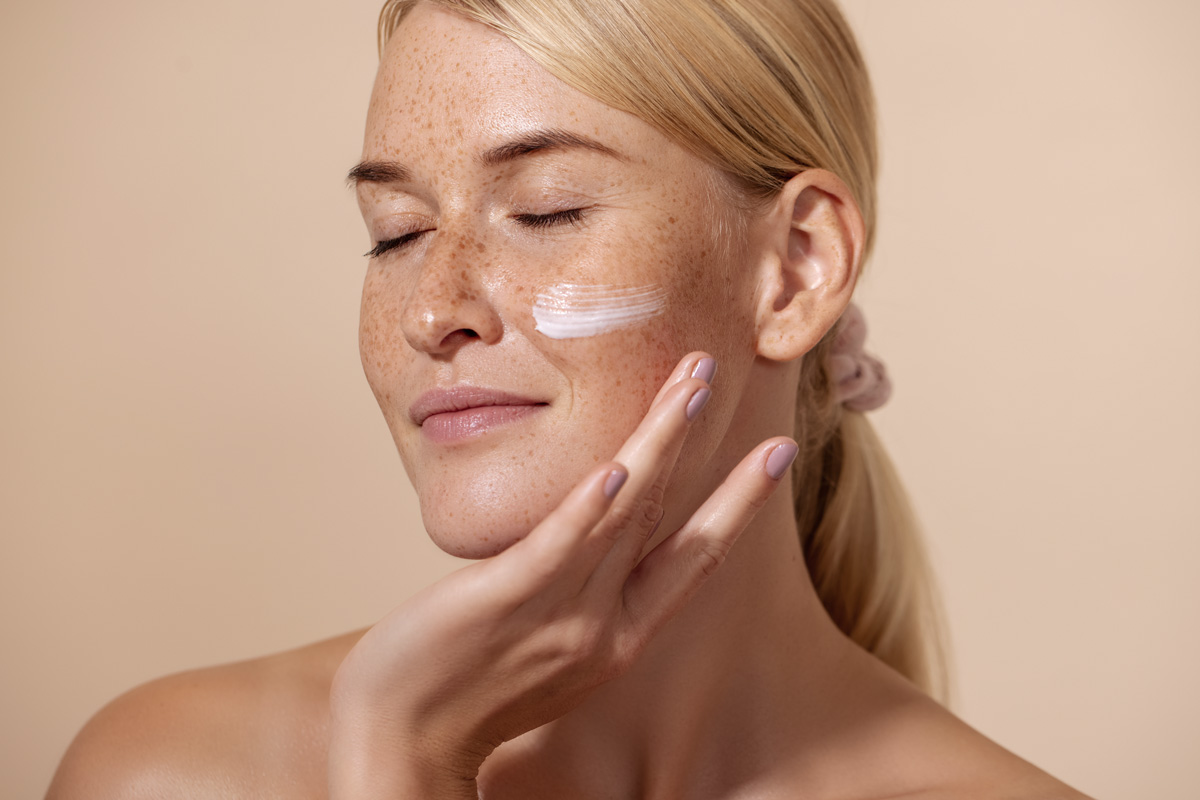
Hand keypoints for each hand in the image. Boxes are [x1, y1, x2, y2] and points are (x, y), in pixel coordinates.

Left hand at [327, 353, 797, 797]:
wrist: (403, 743)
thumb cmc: (467, 686)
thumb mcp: (547, 642)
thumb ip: (577, 588)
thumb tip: (588, 526)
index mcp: (621, 636)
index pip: (696, 556)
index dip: (740, 501)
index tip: (778, 453)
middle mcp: (605, 625)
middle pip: (666, 517)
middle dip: (699, 442)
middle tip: (720, 373)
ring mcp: (560, 613)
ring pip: (625, 517)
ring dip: (660, 444)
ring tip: (689, 386)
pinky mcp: (506, 600)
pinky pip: (557, 549)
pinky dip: (590, 509)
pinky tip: (616, 469)